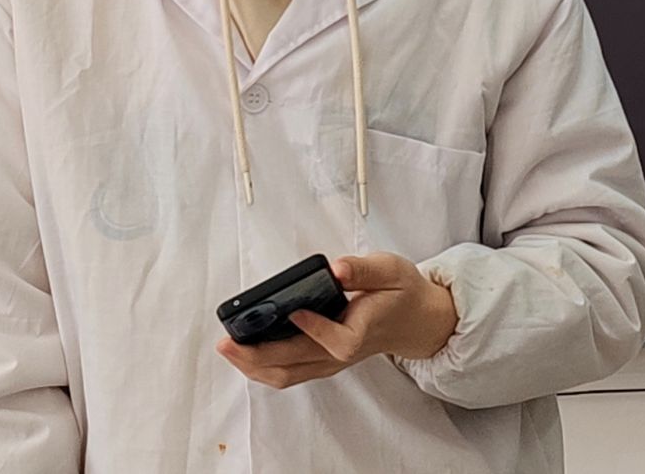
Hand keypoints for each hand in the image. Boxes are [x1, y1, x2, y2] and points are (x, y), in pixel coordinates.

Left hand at [215, 253, 458, 390]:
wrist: (416, 321)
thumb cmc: (401, 295)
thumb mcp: (391, 270)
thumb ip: (364, 270)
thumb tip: (338, 269)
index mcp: (361, 333)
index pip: (334, 338)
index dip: (311, 326)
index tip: (292, 309)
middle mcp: (341, 354)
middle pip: (295, 364)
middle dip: (257, 355)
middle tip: (228, 340)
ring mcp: (330, 362)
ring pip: (286, 375)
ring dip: (254, 366)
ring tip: (228, 348)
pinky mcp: (322, 362)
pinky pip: (288, 373)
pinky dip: (263, 367)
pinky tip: (245, 353)